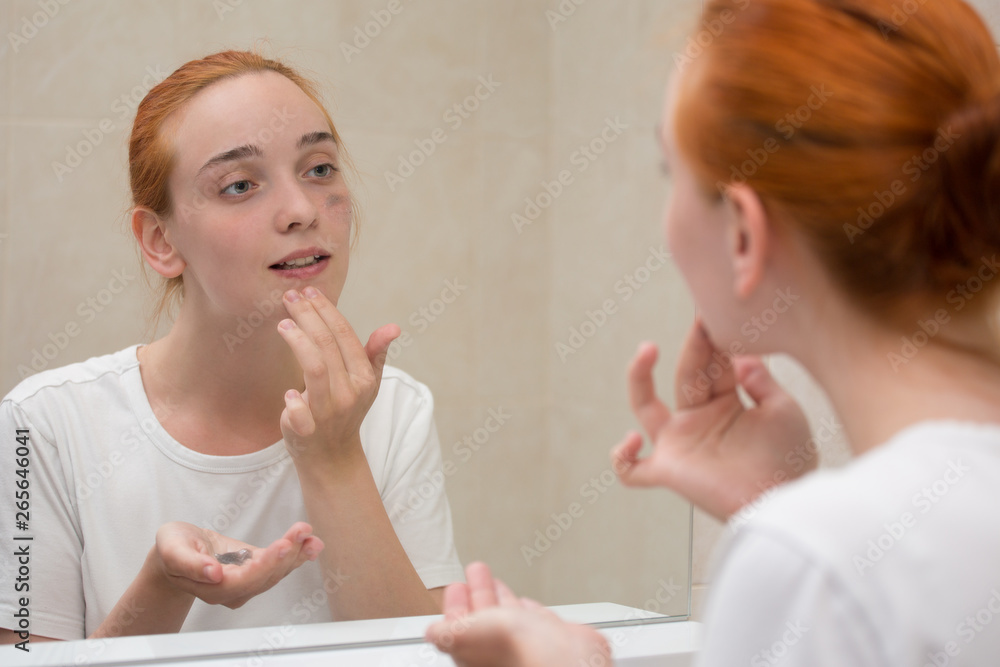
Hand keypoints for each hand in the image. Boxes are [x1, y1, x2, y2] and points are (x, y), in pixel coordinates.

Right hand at [153, 521, 322, 607]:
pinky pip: (279, 564)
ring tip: (310, 536)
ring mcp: (246, 582)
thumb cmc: (173, 547)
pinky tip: (311, 543)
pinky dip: (296, 553)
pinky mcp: (256, 569)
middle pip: (265, 577)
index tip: (281, 546)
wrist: (179, 549)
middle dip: (286, 555)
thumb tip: (214, 574)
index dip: (264, 565)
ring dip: (296, 554)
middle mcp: (233, 590)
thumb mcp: (172, 549)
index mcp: (212, 588)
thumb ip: (190, 564)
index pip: (243, 581)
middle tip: (301, 532)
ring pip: (276, 572)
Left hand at [276, 286, 399, 468]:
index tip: (309, 292)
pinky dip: (293, 401)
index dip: (326, 311)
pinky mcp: (306, 431)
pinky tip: (287, 391)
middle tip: (290, 296)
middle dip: (307, 316)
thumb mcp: (367, 383)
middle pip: (326, 345)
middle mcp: (349, 393)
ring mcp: (328, 412)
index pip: (345, 336)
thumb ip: (375, 353)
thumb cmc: (346, 410)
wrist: (332, 455)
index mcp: (364, 378)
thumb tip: (393, 327)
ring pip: (314, 369)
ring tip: (283, 324)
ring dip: (298, 342)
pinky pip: (299, 413)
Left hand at [425, 563, 610, 666]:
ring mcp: (528, 643)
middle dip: (478, 594)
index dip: (456, 606)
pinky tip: (524, 604)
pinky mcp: (552, 637)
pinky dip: (526, 609)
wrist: (564, 656)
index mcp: (476, 651)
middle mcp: (501, 650)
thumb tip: (432, 633)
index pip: (461, 628)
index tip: (456, 587)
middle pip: (484, 618)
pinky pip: (534, 620)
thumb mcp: (464, 635)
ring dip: (499, 597)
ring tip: (492, 579)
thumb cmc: (516, 651)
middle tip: (474, 573)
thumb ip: (446, 632)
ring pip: (508, 617)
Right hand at [612, 318, 813, 521]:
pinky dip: (623, 458)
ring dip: (639, 376)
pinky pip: (631, 471)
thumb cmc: (789, 461)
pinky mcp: (669, 472)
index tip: (715, 315)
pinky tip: (634, 440)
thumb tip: (741, 356)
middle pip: (686, 375)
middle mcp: (697, 420)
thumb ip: (761, 380)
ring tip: (647, 349)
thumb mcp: (783, 410)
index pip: (712, 365)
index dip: (713, 341)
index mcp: (724, 404)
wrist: (787, 502)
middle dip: (695, 347)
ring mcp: (679, 445)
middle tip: (703, 320)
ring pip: (644, 406)